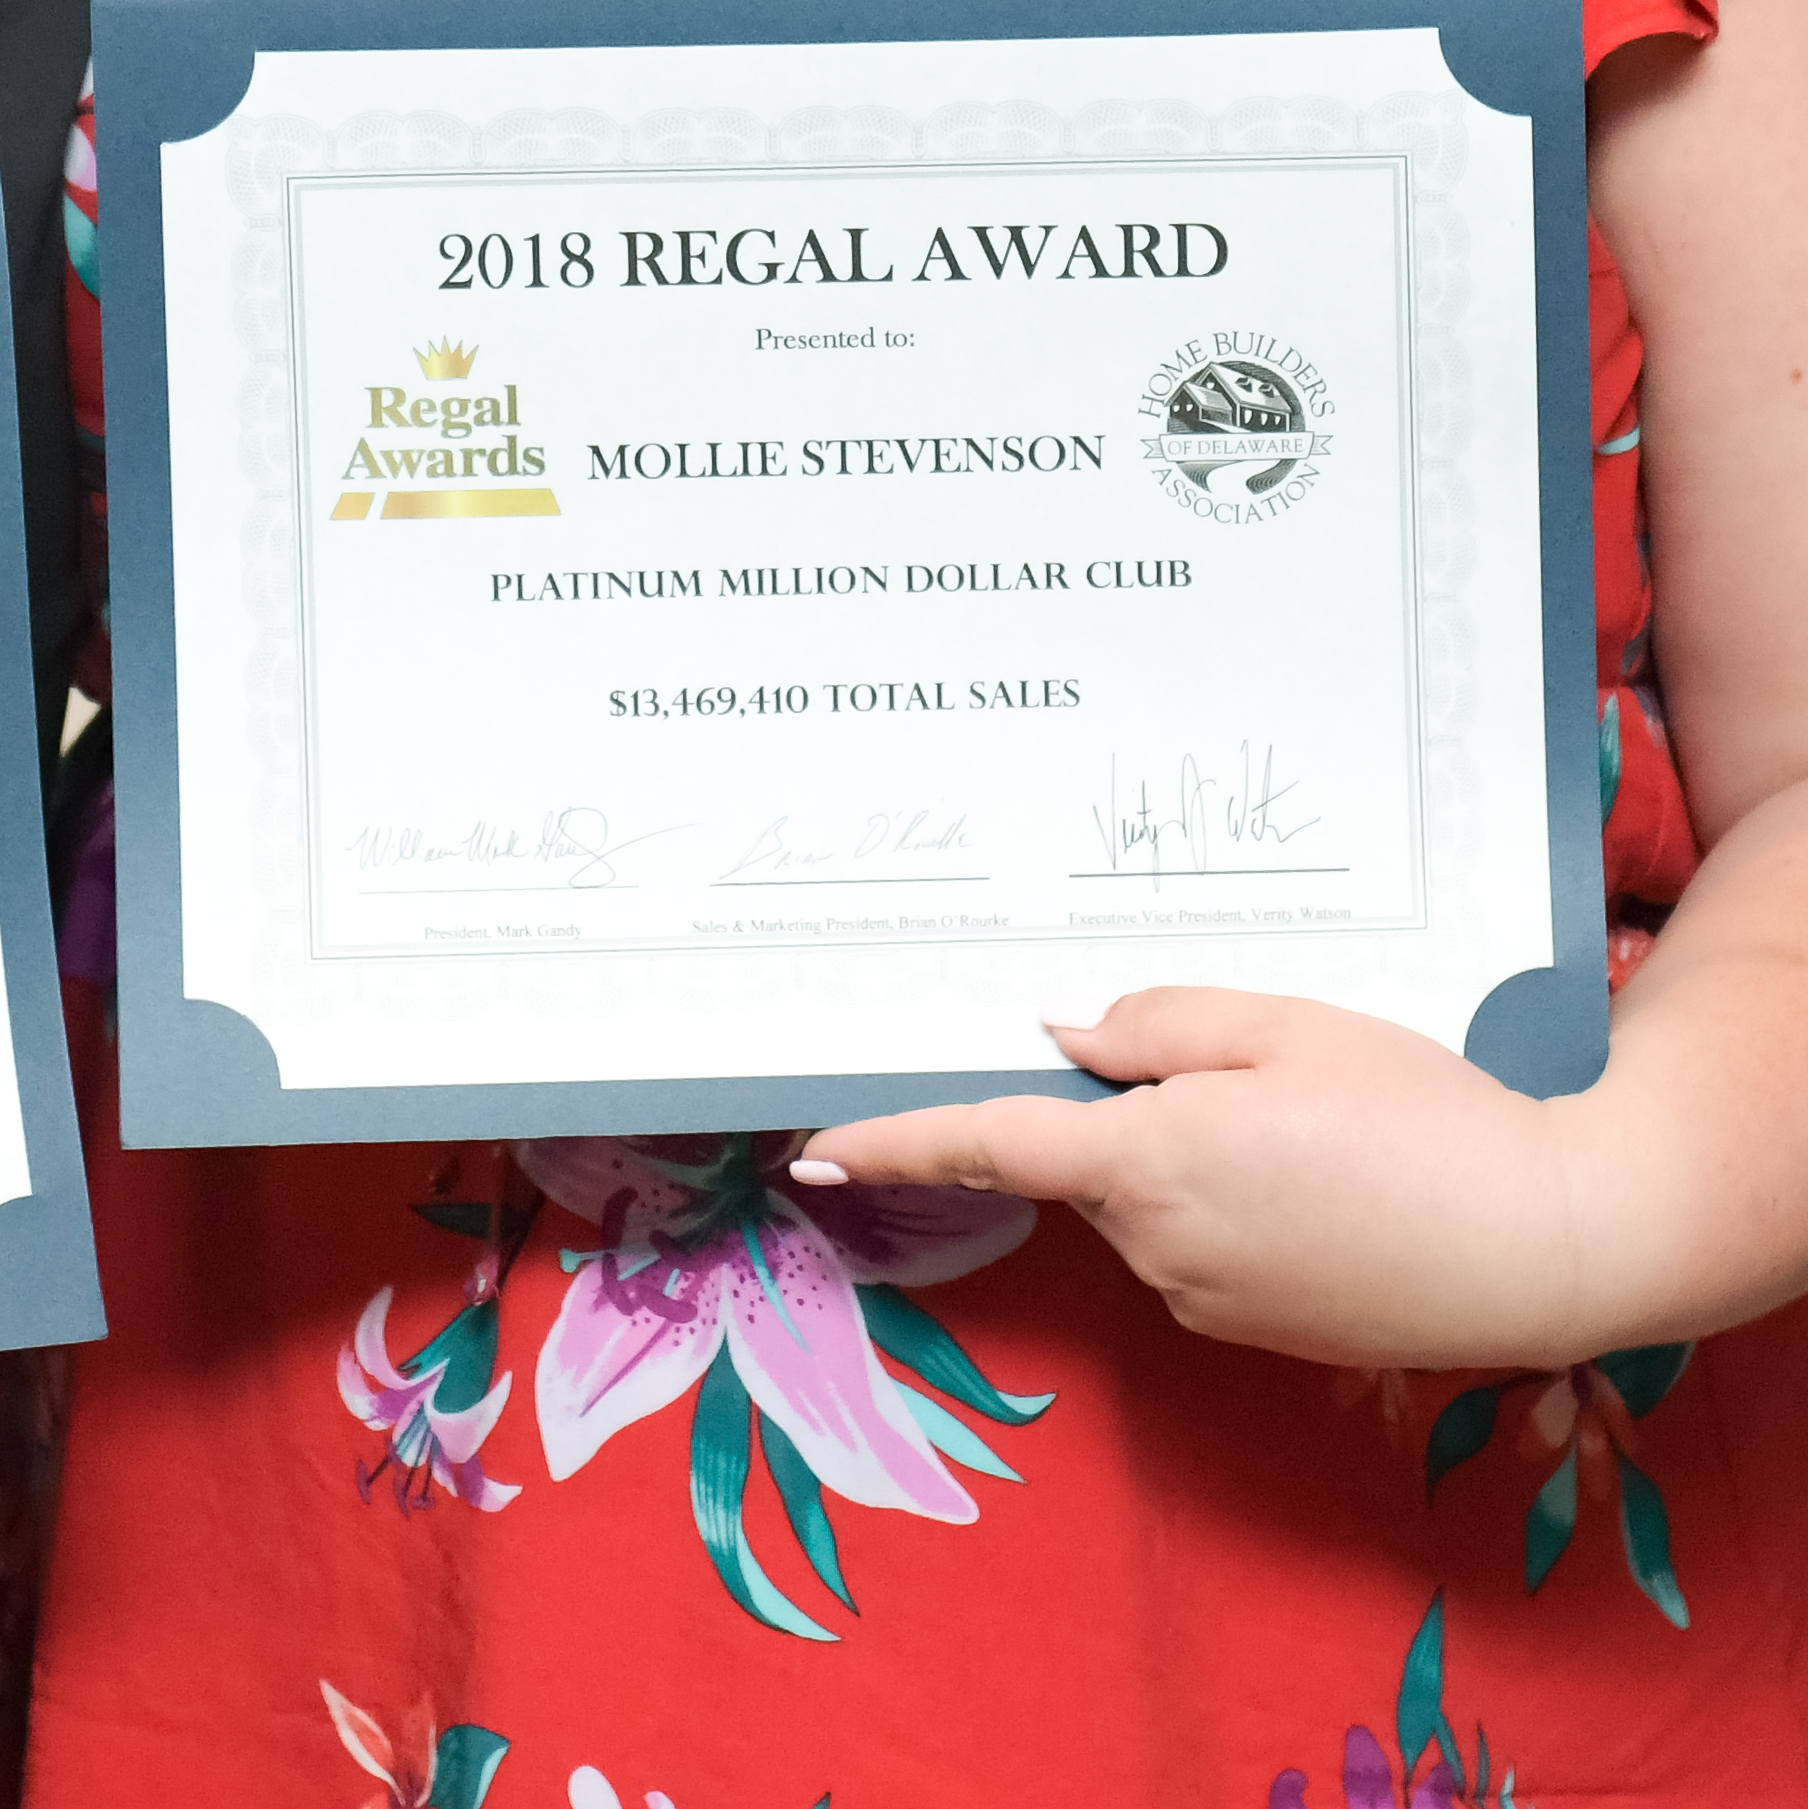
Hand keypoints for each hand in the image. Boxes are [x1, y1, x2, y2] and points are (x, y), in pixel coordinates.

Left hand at [797, 987, 1576, 1368]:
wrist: (1552, 1241)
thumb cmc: (1423, 1115)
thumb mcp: (1283, 1026)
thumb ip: (1157, 1026)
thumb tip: (1064, 1039)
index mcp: (1148, 1162)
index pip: (987, 1145)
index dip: (892, 1144)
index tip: (808, 1150)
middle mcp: (1160, 1249)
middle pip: (1091, 1161)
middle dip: (1133, 1109)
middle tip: (1258, 1072)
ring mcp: (1210, 1303)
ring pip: (1155, 1200)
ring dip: (1198, 1152)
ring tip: (1327, 1123)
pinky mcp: (1262, 1332)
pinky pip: (1209, 1244)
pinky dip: (1245, 1200)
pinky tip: (1337, 1177)